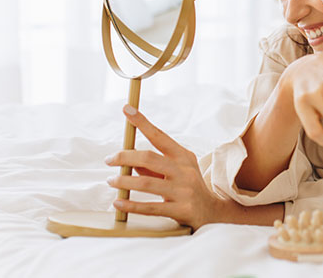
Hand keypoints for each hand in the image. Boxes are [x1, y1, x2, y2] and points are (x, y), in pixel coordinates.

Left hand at [104, 105, 224, 229]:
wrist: (213, 213)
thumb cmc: (188, 189)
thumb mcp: (176, 172)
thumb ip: (153, 166)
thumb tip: (129, 160)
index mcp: (183, 156)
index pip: (159, 136)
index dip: (142, 122)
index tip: (127, 109)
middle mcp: (185, 170)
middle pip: (148, 158)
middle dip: (124, 157)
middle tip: (109, 160)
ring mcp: (184, 191)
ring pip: (146, 182)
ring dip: (123, 181)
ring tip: (111, 181)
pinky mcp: (181, 210)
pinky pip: (150, 207)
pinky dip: (131, 205)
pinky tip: (118, 203)